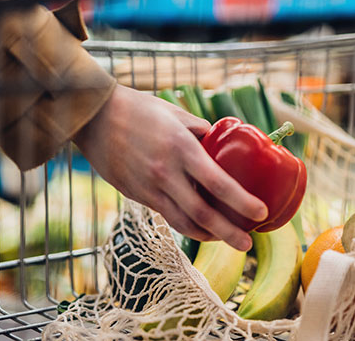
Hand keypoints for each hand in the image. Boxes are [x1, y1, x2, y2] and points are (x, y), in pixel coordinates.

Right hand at [72, 85, 266, 250]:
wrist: (94, 117)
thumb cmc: (139, 109)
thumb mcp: (176, 113)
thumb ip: (201, 131)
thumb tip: (221, 145)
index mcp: (181, 148)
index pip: (218, 183)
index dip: (241, 202)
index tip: (260, 212)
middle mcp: (166, 173)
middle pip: (202, 214)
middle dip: (229, 233)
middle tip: (248, 245)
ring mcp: (149, 187)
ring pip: (183, 223)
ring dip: (208, 235)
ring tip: (227, 239)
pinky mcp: (136, 195)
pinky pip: (167, 216)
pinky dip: (187, 225)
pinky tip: (201, 228)